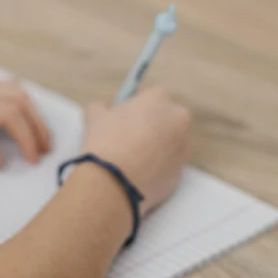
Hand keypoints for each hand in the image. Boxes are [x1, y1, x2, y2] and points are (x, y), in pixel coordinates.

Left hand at [0, 82, 52, 169]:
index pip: (9, 113)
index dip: (27, 137)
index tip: (32, 161)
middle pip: (18, 96)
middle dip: (37, 122)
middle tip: (44, 151)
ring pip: (10, 88)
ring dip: (28, 111)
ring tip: (34, 138)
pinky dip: (15, 104)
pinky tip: (12, 123)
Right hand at [81, 87, 191, 214]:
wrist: (114, 182)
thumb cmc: (105, 142)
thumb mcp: (94, 116)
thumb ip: (101, 106)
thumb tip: (104, 109)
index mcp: (159, 99)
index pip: (150, 94)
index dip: (135, 104)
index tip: (123, 115)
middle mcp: (178, 120)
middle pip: (165, 117)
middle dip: (150, 123)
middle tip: (128, 135)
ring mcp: (183, 147)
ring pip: (169, 141)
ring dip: (155, 145)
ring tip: (131, 157)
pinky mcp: (182, 171)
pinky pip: (168, 163)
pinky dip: (156, 165)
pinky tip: (136, 171)